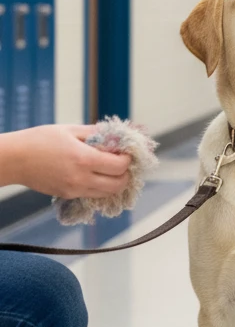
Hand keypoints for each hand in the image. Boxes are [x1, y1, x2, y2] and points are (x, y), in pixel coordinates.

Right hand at [0, 124, 131, 199]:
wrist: (14, 159)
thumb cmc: (40, 140)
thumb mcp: (71, 130)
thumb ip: (96, 133)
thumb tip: (117, 134)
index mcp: (84, 159)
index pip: (120, 166)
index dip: (127, 159)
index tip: (125, 152)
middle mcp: (81, 179)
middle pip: (118, 184)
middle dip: (125, 173)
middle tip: (122, 162)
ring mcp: (74, 190)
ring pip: (107, 193)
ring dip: (114, 182)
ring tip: (110, 169)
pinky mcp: (67, 196)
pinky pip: (92, 195)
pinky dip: (100, 188)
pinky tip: (96, 176)